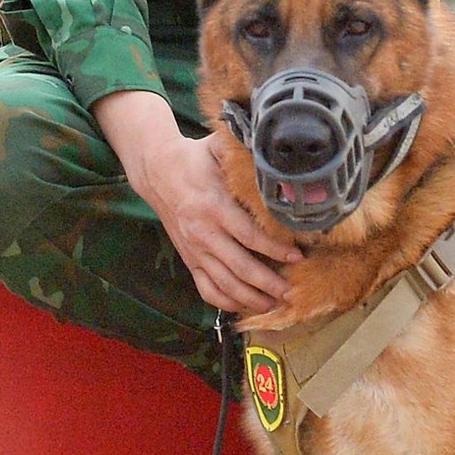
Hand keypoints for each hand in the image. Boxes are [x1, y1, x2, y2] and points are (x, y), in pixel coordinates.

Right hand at [95, 90, 301, 314]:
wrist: (156, 171)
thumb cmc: (195, 158)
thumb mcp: (218, 148)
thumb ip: (245, 151)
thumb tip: (276, 151)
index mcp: (214, 207)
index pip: (249, 236)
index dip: (274, 250)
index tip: (297, 257)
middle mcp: (203, 233)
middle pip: (239, 266)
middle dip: (267, 283)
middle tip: (292, 292)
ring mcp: (194, 249)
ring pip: (224, 283)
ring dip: (250, 298)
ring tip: (275, 304)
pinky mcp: (188, 259)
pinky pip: (205, 288)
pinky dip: (225, 302)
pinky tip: (244, 306)